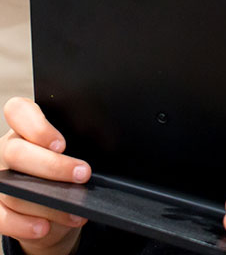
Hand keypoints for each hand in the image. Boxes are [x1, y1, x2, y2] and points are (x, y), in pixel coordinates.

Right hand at [0, 98, 90, 254]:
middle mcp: (8, 149)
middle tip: (83, 173)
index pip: (18, 111)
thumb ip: (76, 138)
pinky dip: (24, 224)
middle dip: (52, 165)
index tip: (61, 143)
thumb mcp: (71, 145)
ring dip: (46, 199)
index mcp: (24, 126)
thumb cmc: (65, 162)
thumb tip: (104, 141)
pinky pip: (3, 217)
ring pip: (12, 187)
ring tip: (75, 206)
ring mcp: (1, 178)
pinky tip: (44, 226)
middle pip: (17, 152)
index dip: (36, 126)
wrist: (52, 203)